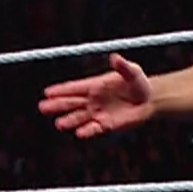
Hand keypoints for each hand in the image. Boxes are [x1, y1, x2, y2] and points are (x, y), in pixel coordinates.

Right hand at [38, 54, 154, 138]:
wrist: (150, 100)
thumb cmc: (139, 83)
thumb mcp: (133, 72)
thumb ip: (123, 67)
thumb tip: (115, 57)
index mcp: (94, 85)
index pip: (74, 88)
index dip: (61, 90)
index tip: (47, 92)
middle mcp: (92, 100)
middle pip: (71, 103)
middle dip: (57, 105)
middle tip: (42, 107)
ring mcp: (97, 113)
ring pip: (79, 117)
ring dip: (69, 121)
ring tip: (59, 124)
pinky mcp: (106, 125)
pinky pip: (94, 129)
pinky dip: (87, 131)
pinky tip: (79, 133)